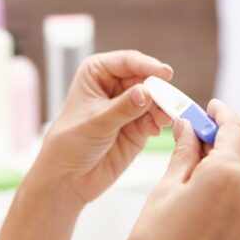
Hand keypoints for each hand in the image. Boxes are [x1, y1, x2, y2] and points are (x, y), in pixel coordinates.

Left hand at [38, 50, 174, 204]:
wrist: (69, 177)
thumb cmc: (70, 142)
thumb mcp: (96, 122)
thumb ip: (123, 107)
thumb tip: (147, 92)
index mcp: (97, 72)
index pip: (127, 61)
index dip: (147, 65)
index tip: (164, 74)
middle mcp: (114, 85)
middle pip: (145, 79)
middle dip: (159, 90)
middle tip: (170, 100)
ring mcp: (128, 105)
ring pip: (153, 99)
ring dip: (162, 107)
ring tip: (165, 118)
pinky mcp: (138, 126)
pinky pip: (154, 118)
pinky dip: (159, 122)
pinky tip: (155, 130)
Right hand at [96, 100, 239, 239]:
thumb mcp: (163, 191)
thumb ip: (184, 153)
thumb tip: (189, 128)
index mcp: (228, 177)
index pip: (235, 130)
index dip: (222, 115)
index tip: (212, 109)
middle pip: (237, 162)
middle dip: (214, 156)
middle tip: (186, 155)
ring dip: (219, 187)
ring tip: (185, 205)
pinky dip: (226, 212)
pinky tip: (198, 226)